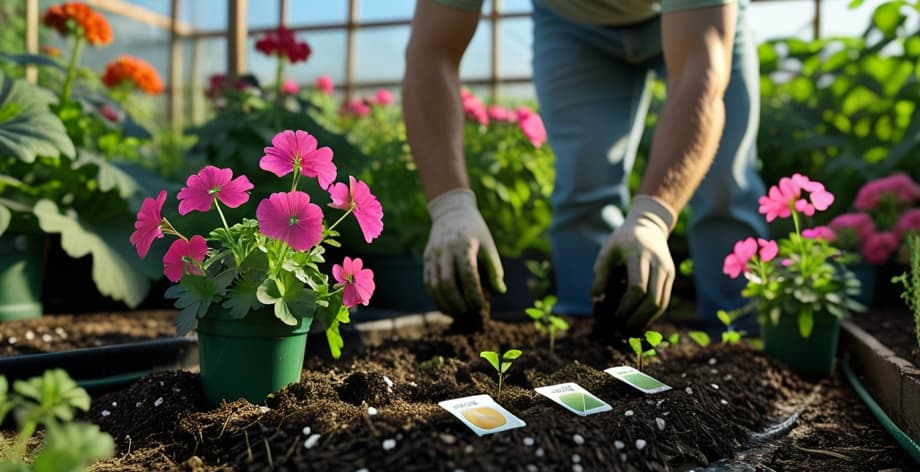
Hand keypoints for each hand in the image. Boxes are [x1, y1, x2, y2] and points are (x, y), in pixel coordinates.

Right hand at [424, 189, 505, 315]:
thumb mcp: (489, 246)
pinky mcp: (427, 258)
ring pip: (434, 285)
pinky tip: (446, 306)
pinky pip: (428, 282)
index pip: (468, 275)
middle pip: (447, 283)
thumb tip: (500, 293)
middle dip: (457, 303)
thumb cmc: (476, 231)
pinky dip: (436, 297)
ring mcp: (433, 254)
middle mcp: (446, 250)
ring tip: (457, 313)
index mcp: (464, 245)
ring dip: (445, 303)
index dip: (474, 294)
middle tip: (468, 314)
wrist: (451, 211)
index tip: (481, 307)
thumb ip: (494, 270)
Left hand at [592, 195, 675, 331]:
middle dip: (637, 319)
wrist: (648, 226)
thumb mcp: (607, 252)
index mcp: (639, 254)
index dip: (626, 307)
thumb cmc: (622, 241)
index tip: (613, 318)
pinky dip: (652, 314)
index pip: (638, 287)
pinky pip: (664, 300)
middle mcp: (658, 262)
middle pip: (653, 299)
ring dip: (646, 320)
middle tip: (622, 331)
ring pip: (662, 302)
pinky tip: (639, 322)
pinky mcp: (671, 276)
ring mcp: (667, 269)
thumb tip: (596, 301)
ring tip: (629, 331)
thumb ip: (599, 275)